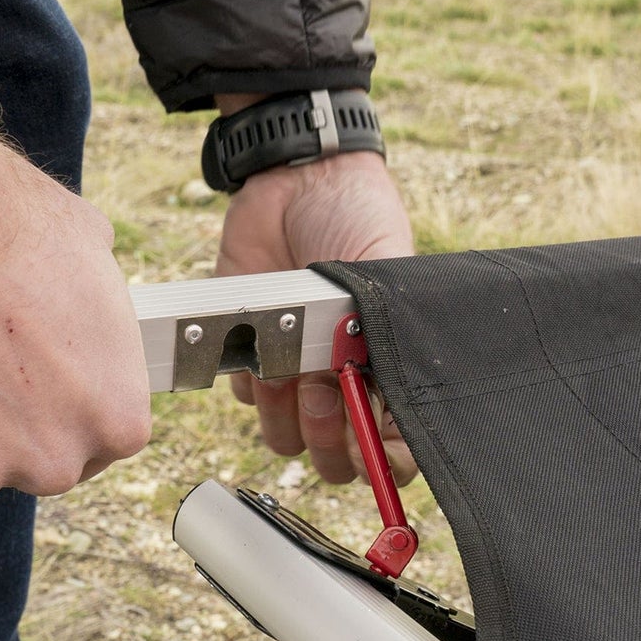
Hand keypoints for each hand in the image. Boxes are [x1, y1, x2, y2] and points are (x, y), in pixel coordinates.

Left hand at [214, 146, 415, 484]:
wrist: (295, 180)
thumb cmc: (356, 220)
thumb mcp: (388, 277)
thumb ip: (388, 340)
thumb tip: (392, 406)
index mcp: (385, 367)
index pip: (394, 448)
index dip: (384, 460)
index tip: (371, 445)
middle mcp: (341, 380)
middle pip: (336, 457)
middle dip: (329, 437)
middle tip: (323, 390)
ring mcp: (295, 371)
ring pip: (285, 438)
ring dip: (285, 415)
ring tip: (288, 370)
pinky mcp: (249, 352)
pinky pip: (245, 397)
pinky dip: (250, 379)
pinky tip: (261, 342)